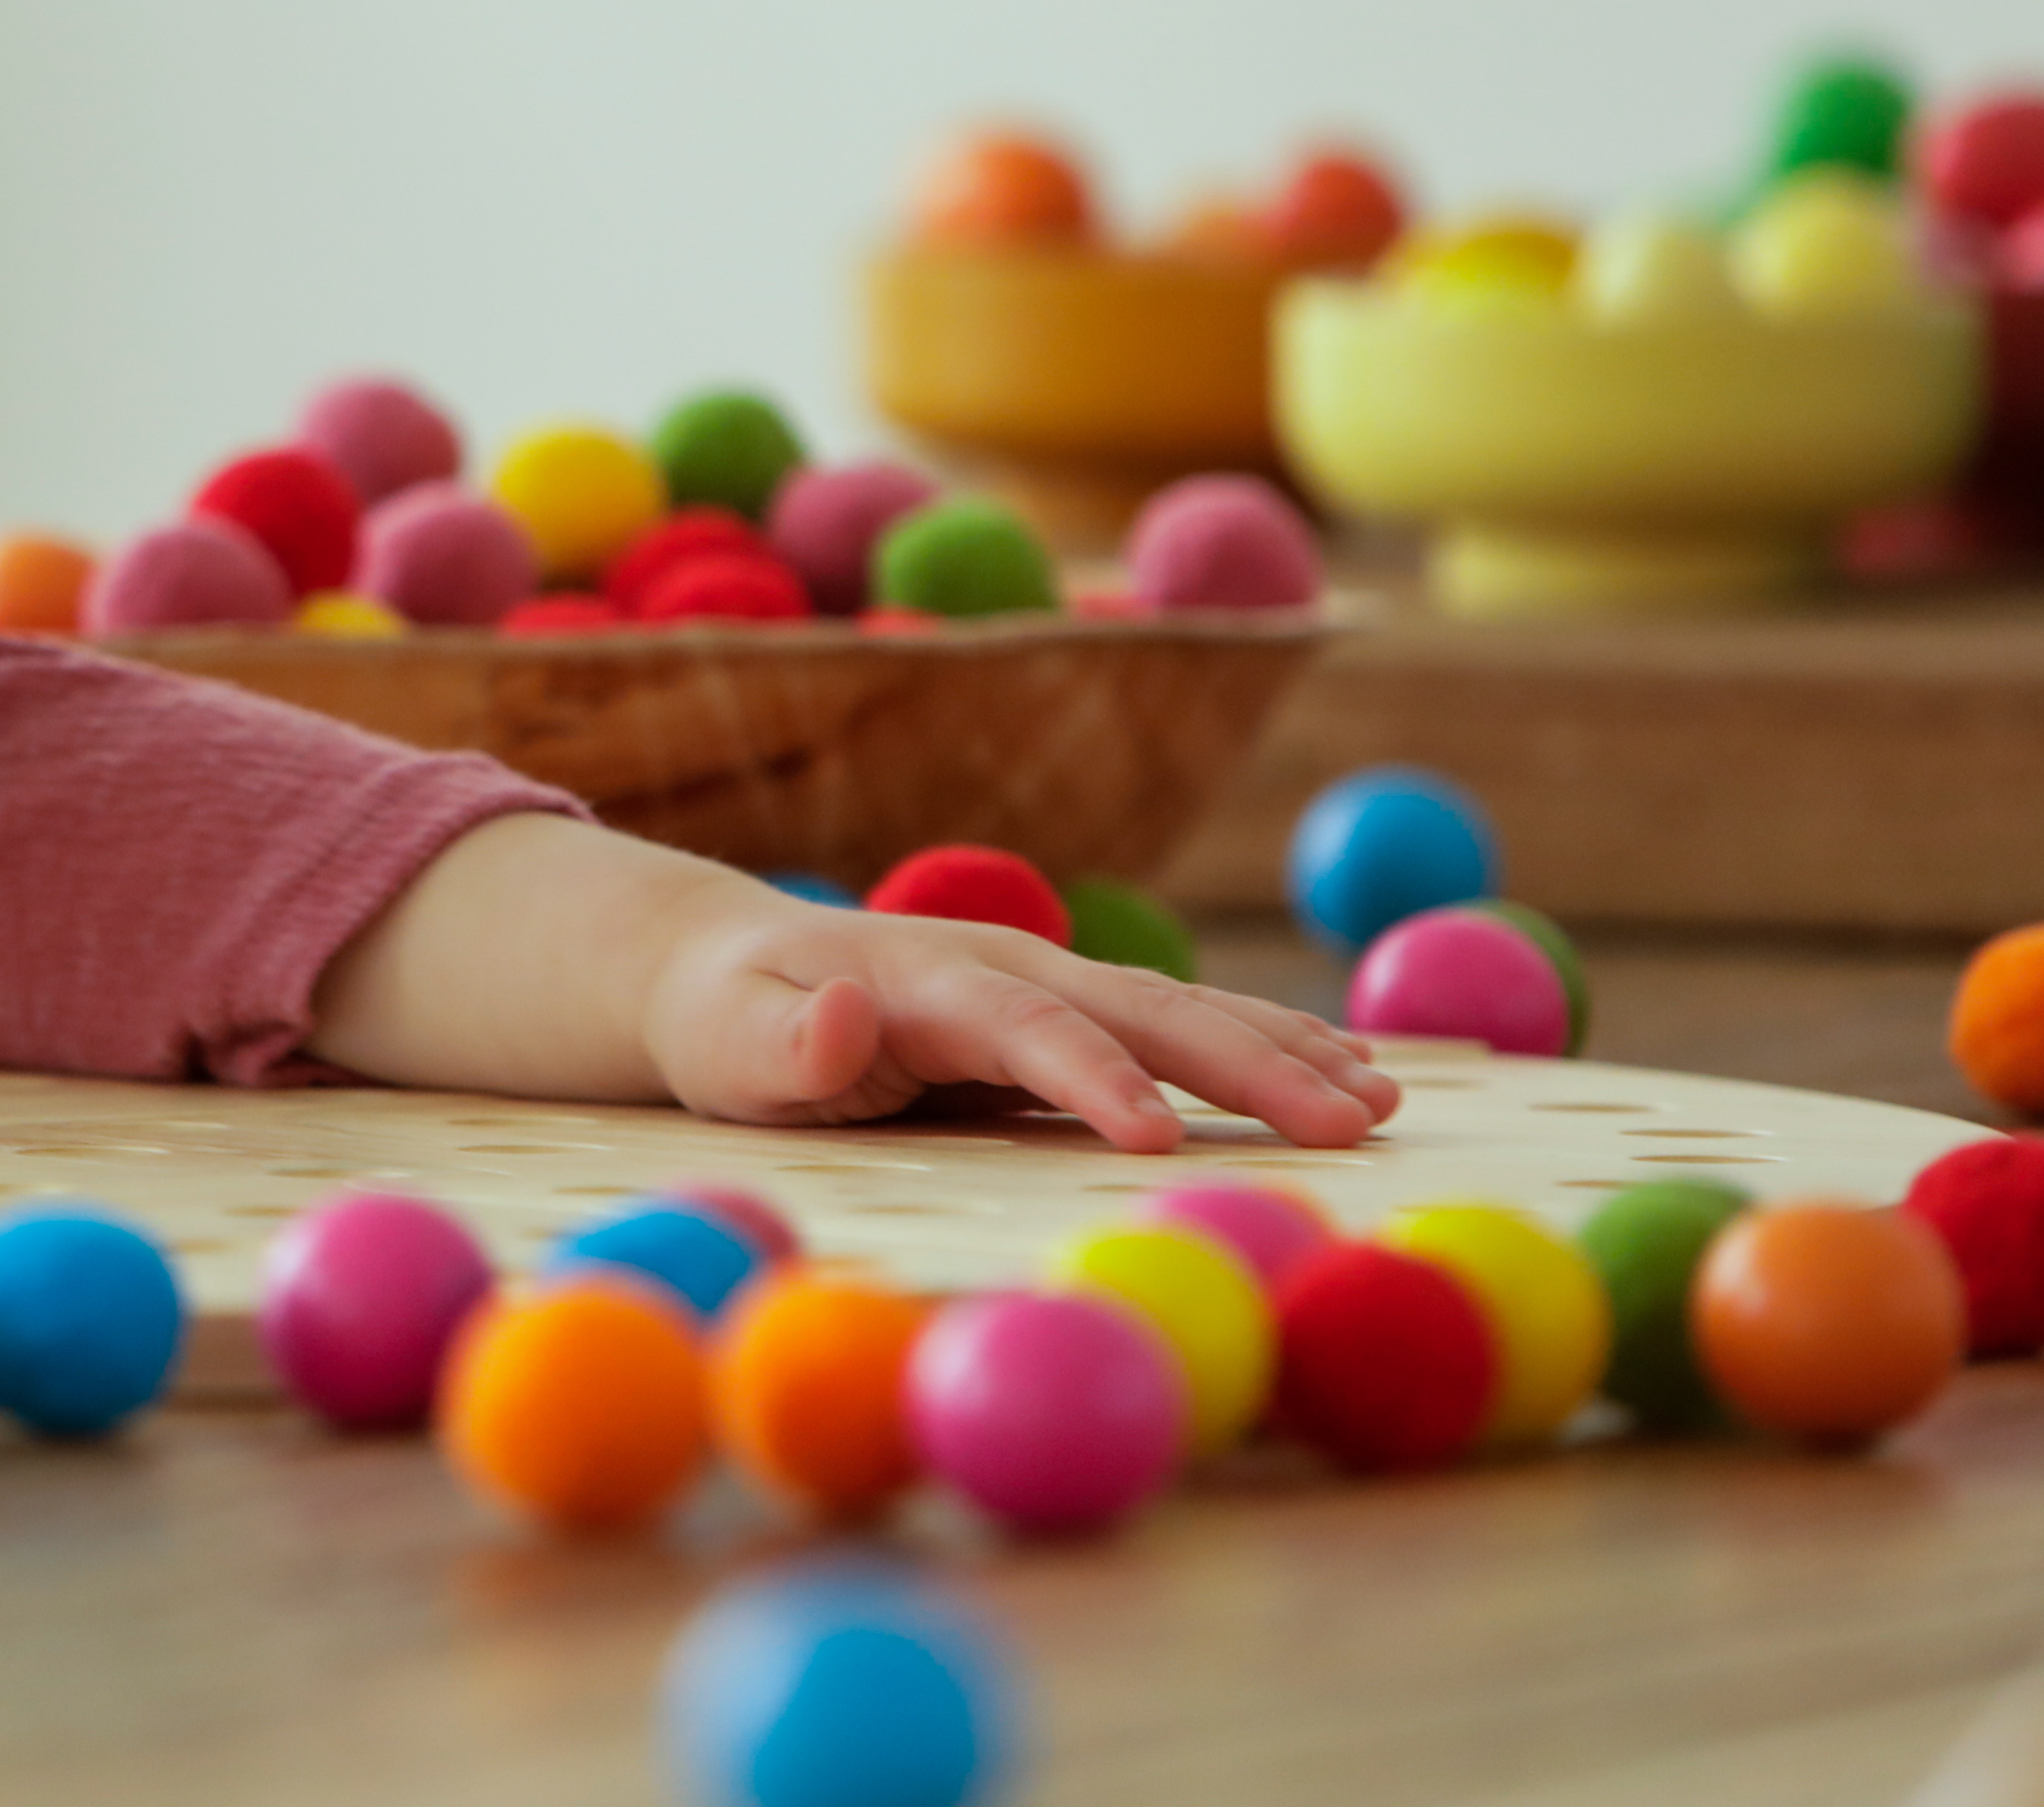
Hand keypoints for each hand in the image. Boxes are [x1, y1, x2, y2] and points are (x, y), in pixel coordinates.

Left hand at [307, 809, 1400, 1151]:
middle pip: (1139, 1008)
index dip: (1093, 1080)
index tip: (1158, 1141)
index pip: (1026, 1027)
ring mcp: (1047, 981)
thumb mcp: (724, 1043)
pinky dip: (1269, 1044)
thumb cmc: (726, 1024)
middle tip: (1350, 1121)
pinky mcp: (1071, 1013)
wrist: (727, 966)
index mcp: (927, 979)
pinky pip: (1181, 1026)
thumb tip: (843, 1012)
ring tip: (1382, 1097)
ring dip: (1282, 1048)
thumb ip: (782, 1043)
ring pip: (1180, 1009)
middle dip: (1244, 1062)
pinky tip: (1354, 1077)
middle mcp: (1006, 966)